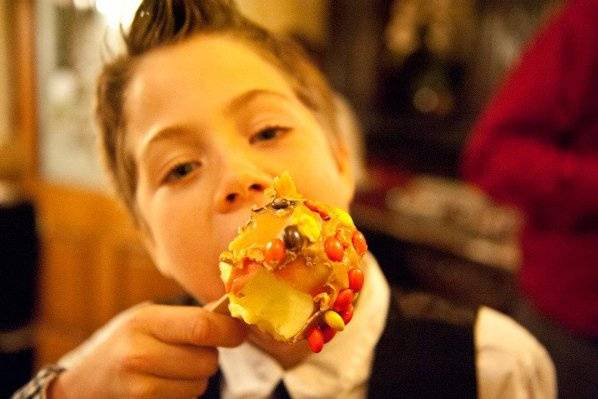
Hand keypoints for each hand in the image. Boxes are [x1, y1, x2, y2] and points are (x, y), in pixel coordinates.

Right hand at [48, 303, 245, 398]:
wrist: (85, 384)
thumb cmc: (127, 344)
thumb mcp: (149, 320)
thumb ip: (189, 319)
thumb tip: (238, 320)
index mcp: (146, 322)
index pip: (203, 327)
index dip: (230, 330)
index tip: (238, 331)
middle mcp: (139, 354)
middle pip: (207, 361)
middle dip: (209, 357)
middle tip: (191, 352)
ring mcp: (138, 388)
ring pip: (200, 385)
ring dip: (196, 379)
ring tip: (171, 370)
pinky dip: (183, 395)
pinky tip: (162, 386)